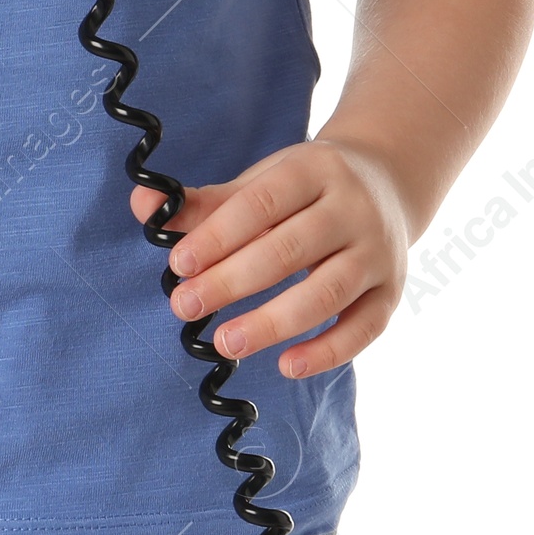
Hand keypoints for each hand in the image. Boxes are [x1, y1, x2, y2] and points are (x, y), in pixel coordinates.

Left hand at [127, 138, 410, 377]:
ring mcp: (378, 251)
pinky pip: (364, 328)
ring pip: (329, 291)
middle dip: (233, 281)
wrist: (387, 181)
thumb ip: (205, 203)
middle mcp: (353, 208)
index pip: (263, 202)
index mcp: (314, 169)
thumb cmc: (305, 188)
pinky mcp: (391, 292)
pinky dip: (328, 352)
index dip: (219, 235)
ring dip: (275, 322)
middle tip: (185, 306)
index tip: (179, 264)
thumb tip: (142, 206)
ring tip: (226, 342)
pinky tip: (286, 366)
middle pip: (291, 248)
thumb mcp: (263, 181)